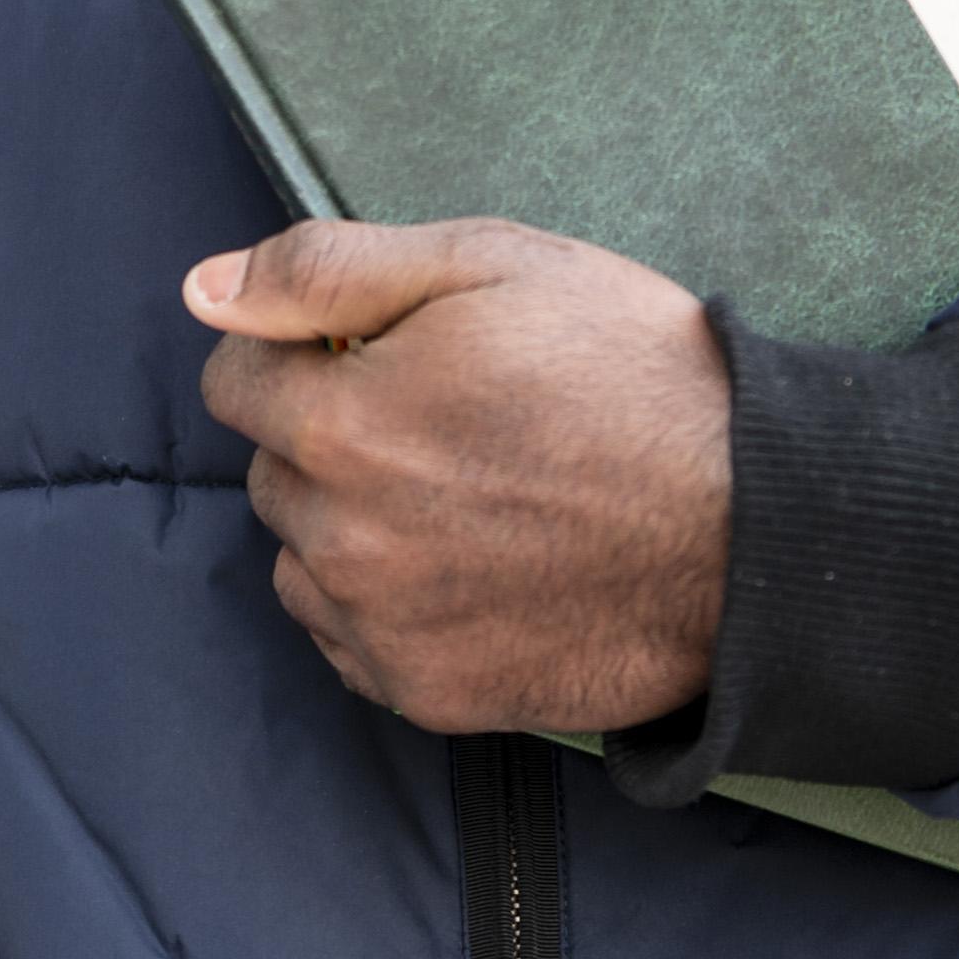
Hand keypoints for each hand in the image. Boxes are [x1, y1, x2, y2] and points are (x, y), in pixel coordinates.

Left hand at [187, 218, 728, 742]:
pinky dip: (390, 604)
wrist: (753, 526)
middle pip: (272, 472)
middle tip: (447, 421)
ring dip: (351, 525)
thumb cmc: (632, 374)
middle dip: (331, 437)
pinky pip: (353, 640)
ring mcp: (382, 628)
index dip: (301, 350)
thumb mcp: (489, 265)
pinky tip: (474, 565)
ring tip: (468, 495)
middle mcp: (341, 538)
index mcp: (341, 424)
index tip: (374, 352)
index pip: (234, 380)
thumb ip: (327, 269)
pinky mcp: (427, 693)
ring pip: (305, 560)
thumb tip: (205, 289)